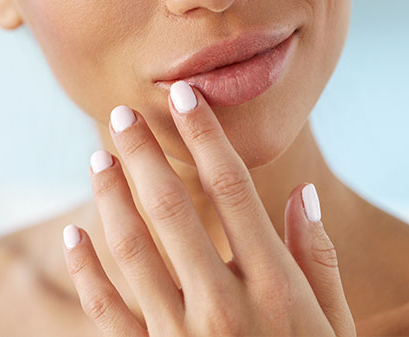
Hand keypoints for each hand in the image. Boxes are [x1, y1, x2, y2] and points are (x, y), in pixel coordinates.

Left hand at [61, 81, 355, 335]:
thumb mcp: (334, 327)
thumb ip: (317, 261)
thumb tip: (298, 194)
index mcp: (275, 289)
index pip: (233, 191)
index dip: (206, 137)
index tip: (185, 97)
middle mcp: (223, 306)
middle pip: (172, 208)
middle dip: (144, 154)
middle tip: (121, 114)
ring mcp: (179, 336)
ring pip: (132, 249)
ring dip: (110, 197)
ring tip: (98, 157)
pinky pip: (106, 310)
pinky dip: (85, 271)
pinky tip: (74, 233)